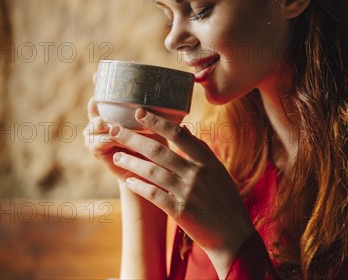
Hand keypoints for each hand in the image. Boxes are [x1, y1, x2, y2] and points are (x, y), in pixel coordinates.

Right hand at [83, 73, 167, 182]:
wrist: (149, 174)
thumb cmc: (157, 145)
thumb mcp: (158, 126)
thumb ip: (162, 114)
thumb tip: (181, 100)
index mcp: (117, 111)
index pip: (105, 93)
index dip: (99, 83)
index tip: (97, 73)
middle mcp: (104, 120)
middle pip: (93, 106)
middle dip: (96, 101)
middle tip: (99, 99)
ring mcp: (97, 135)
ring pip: (94, 124)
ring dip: (103, 123)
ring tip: (113, 124)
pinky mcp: (97, 150)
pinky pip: (96, 142)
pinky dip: (106, 140)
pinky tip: (115, 138)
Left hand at [108, 108, 255, 268]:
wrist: (233, 234)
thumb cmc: (225, 201)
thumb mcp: (219, 172)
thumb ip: (202, 151)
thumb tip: (186, 130)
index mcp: (207, 161)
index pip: (179, 134)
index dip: (158, 121)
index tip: (140, 112)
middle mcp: (197, 173)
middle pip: (159, 150)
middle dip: (134, 138)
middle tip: (115, 130)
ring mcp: (188, 192)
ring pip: (152, 171)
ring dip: (131, 162)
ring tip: (117, 156)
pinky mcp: (180, 211)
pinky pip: (154, 195)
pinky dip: (139, 186)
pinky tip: (129, 181)